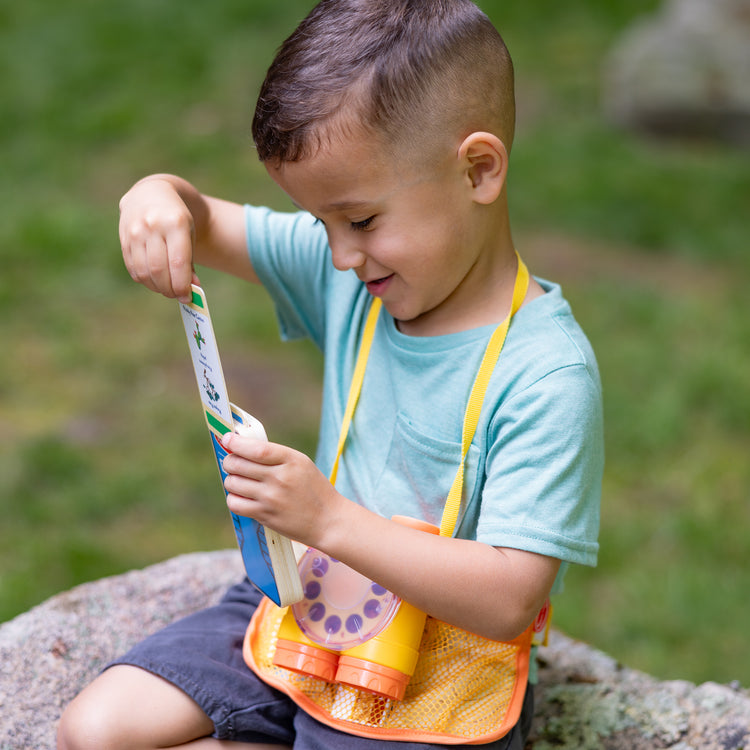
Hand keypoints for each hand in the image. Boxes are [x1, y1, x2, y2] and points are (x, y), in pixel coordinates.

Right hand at [119, 176, 198, 301]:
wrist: (150, 194)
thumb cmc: (176, 219)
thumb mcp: (189, 234)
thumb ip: (189, 262)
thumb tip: (191, 289)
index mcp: (175, 223)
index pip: (178, 262)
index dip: (182, 285)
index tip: (187, 297)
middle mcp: (152, 226)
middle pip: (159, 270)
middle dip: (170, 289)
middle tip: (177, 295)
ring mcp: (135, 232)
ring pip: (144, 272)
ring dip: (157, 287)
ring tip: (167, 289)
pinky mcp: (124, 239)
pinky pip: (133, 268)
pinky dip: (145, 280)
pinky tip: (154, 280)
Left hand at [221, 433, 342, 546]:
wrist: (328, 520)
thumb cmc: (314, 488)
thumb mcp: (302, 463)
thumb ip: (275, 455)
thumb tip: (242, 447)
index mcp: (291, 460)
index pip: (256, 449)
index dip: (236, 443)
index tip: (227, 439)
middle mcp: (280, 478)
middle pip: (238, 464)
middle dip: (230, 461)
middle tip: (233, 462)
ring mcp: (271, 498)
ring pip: (232, 483)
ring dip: (231, 479)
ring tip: (240, 480)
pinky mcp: (265, 515)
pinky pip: (235, 503)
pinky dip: (233, 498)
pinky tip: (241, 496)